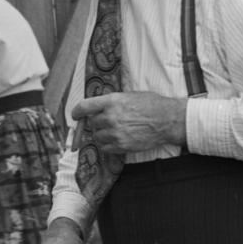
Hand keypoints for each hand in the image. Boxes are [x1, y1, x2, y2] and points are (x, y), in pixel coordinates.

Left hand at [71, 91, 186, 154]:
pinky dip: (107, 145)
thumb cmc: (151, 105)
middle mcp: (111, 117)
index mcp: (111, 101)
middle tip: (105, 122)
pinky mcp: (121, 146)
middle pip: (91, 123)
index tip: (75, 115)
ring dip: (101, 134)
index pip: (84, 107)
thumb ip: (111, 101)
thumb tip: (97, 107)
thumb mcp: (129, 95)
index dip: (77, 111)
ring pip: (97, 136)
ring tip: (113, 131)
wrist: (167, 120)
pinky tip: (116, 140)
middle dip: (96, 122)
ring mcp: (115, 133)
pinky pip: (105, 148)